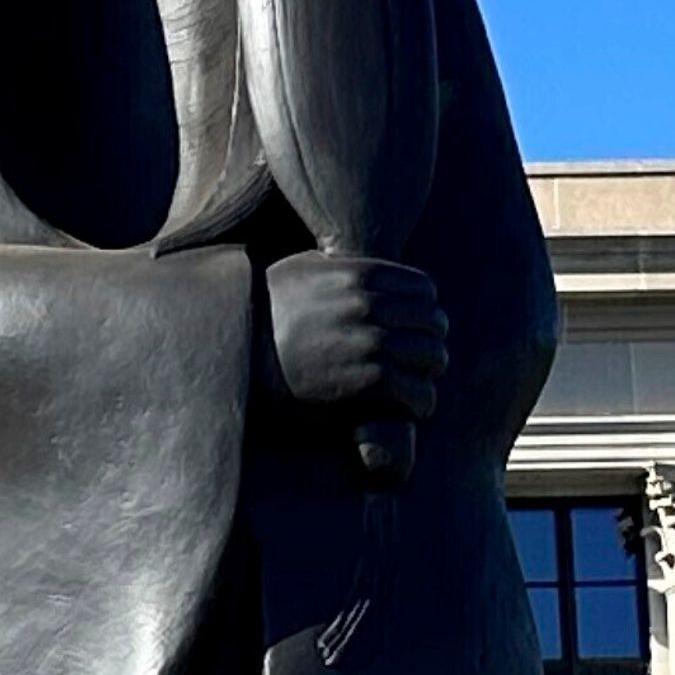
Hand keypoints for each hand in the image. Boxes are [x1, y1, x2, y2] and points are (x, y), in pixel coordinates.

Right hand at [265, 253, 447, 431]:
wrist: (240, 359)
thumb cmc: (265, 316)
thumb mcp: (301, 270)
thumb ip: (342, 266)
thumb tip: (372, 269)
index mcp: (359, 273)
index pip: (425, 289)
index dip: (422, 311)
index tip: (412, 329)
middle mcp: (370, 304)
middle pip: (434, 324)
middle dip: (428, 343)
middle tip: (416, 363)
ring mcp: (371, 343)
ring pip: (433, 358)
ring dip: (425, 374)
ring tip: (413, 387)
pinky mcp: (368, 382)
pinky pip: (418, 393)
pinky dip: (418, 403)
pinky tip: (406, 409)